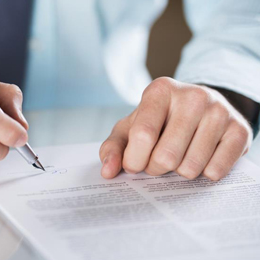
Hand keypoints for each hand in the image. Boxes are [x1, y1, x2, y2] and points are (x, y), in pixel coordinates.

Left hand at [100, 77, 252, 180]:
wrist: (201, 107)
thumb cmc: (159, 120)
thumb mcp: (130, 127)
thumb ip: (113, 147)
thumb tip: (107, 172)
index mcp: (160, 90)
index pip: (143, 136)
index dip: (134, 160)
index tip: (134, 164)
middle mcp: (192, 95)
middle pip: (165, 157)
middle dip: (156, 168)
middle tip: (158, 160)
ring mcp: (219, 111)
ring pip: (190, 168)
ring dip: (179, 172)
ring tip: (180, 155)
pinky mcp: (240, 130)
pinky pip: (215, 171)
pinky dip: (203, 173)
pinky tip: (201, 157)